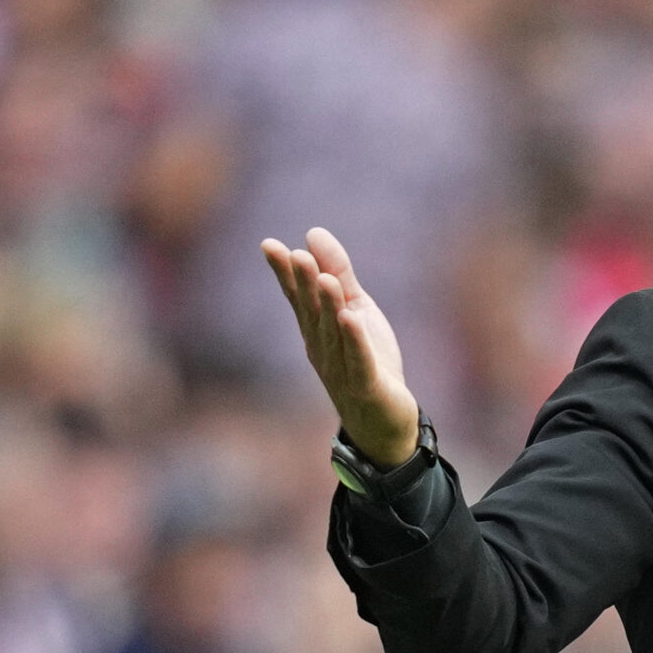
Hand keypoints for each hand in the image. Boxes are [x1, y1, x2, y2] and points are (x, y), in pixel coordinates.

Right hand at [262, 227, 419, 466]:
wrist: (383, 420)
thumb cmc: (366, 361)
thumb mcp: (356, 309)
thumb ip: (339, 273)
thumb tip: (313, 233)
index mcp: (317, 329)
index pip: (299, 297)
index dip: (285, 273)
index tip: (270, 245)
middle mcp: (322, 348)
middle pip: (313, 313)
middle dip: (305, 285)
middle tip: (296, 254)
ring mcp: (341, 369)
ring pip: (334, 334)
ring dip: (329, 307)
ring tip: (326, 279)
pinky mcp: (366, 386)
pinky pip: (359, 360)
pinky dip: (355, 340)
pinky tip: (351, 319)